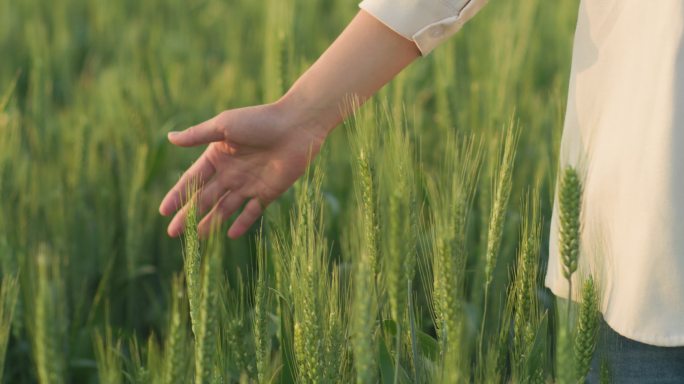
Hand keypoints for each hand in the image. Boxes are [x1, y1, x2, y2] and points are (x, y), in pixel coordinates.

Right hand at [159, 101, 327, 238]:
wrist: (297, 126)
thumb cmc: (259, 120)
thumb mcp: (224, 125)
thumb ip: (198, 135)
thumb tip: (170, 138)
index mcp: (217, 156)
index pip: (192, 180)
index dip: (177, 195)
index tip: (163, 211)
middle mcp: (230, 172)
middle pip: (205, 198)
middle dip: (188, 215)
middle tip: (173, 233)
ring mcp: (249, 183)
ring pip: (225, 208)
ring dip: (211, 222)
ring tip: (196, 238)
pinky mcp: (268, 192)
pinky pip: (252, 212)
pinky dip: (242, 223)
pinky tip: (230, 235)